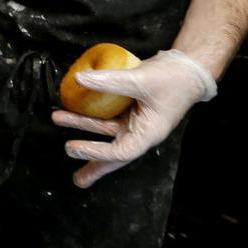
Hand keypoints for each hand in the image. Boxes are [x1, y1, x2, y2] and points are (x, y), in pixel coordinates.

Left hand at [52, 49, 216, 188]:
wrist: (188, 69)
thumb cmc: (173, 79)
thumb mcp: (141, 79)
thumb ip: (111, 80)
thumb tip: (80, 78)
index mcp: (148, 134)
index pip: (120, 152)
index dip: (96, 152)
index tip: (74, 148)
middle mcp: (140, 132)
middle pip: (113, 155)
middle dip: (93, 166)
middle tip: (76, 179)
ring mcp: (135, 122)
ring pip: (106, 131)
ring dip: (83, 127)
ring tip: (58, 119)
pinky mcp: (130, 110)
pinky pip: (108, 117)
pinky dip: (92, 114)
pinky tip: (77, 108)